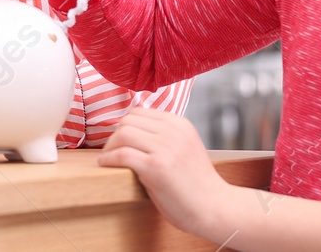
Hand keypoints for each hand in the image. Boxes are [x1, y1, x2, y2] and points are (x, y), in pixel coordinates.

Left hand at [97, 107, 229, 241]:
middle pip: (129, 120)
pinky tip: (105, 165)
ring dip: (110, 147)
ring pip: (123, 133)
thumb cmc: (197, 185)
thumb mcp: (185, 148)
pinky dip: (110, 159)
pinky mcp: (156, 167)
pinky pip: (123, 154)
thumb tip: (131, 132)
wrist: (214, 208)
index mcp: (180, 123)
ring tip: (108, 159)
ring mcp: (165, 147)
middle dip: (115, 135)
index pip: (139, 113)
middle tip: (111, 151)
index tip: (119, 141)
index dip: (125, 127)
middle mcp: (173, 131)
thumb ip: (164, 137)